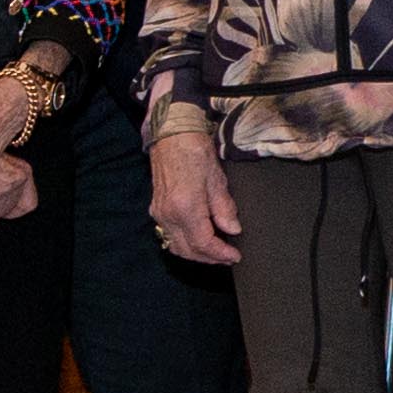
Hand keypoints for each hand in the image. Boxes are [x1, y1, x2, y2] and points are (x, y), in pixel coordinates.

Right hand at [148, 128, 240, 263]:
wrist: (171, 134)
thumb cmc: (195, 151)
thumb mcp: (217, 179)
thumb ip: (224, 209)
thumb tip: (233, 230)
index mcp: (185, 208)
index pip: (203, 243)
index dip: (221, 254)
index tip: (235, 256)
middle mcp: (168, 215)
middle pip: (188, 250)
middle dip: (209, 258)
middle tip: (228, 258)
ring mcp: (159, 212)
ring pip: (176, 246)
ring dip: (196, 254)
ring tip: (215, 252)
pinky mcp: (156, 208)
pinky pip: (169, 235)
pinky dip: (185, 243)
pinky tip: (199, 239)